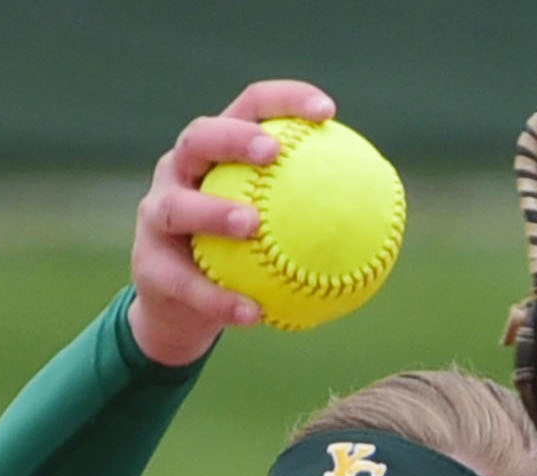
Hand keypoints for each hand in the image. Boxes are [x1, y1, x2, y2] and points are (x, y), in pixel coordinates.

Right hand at [127, 80, 336, 366]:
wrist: (182, 311)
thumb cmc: (242, 261)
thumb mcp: (278, 234)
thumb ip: (316, 217)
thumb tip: (388, 219)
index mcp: (216, 154)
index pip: (249, 108)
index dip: (285, 100)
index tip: (327, 112)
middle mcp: (179, 173)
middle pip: (199, 137)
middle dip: (234, 138)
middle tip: (273, 152)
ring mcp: (157, 216)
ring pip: (178, 206)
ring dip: (214, 213)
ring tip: (251, 226)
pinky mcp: (147, 265)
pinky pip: (186, 283)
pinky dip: (219, 299)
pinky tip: (252, 314)